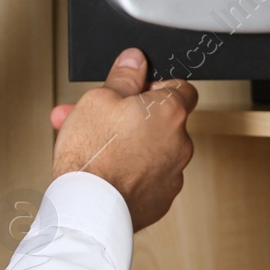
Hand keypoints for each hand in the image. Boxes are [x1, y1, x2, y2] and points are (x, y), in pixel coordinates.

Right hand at [48, 48, 196, 231]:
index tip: (136, 91)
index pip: (182, 88)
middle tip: (101, 120)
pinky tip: (104, 172)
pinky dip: (131, 173)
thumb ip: (123, 78)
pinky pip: (148, 177)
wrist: (87, 209)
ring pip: (152, 150)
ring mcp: (173, 174)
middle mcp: (180, 143)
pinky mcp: (161, 200)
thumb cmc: (92, 155)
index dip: (156, 87)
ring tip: (94, 149)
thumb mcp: (98, 100)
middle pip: (161, 121)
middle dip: (132, 118)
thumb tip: (135, 60)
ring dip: (130, 146)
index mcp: (169, 112)